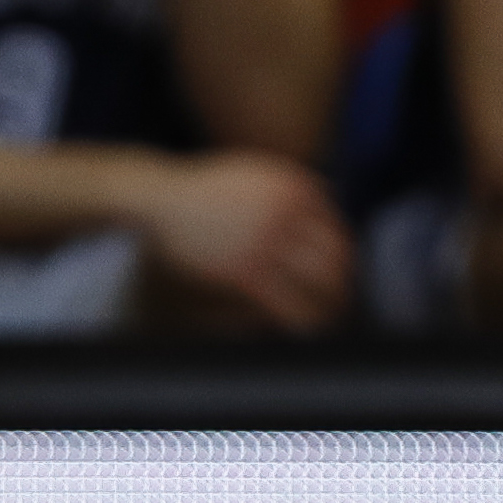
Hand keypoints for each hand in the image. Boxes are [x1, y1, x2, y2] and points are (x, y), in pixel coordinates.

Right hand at [128, 153, 352, 331]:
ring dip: (331, 304)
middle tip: (341, 300)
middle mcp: (285, 212)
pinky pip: (289, 303)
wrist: (159, 198)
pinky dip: (302, 319)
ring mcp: (266, 241)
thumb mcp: (254, 172)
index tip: (339, 274)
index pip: (335, 226)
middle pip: (337, 254)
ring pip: (321, 281)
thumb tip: (333, 194)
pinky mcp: (245, 270)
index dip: (342, 254)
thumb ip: (290, 184)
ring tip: (328, 319)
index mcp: (292, 186)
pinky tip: (301, 329)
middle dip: (343, 281)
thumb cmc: (203, 189)